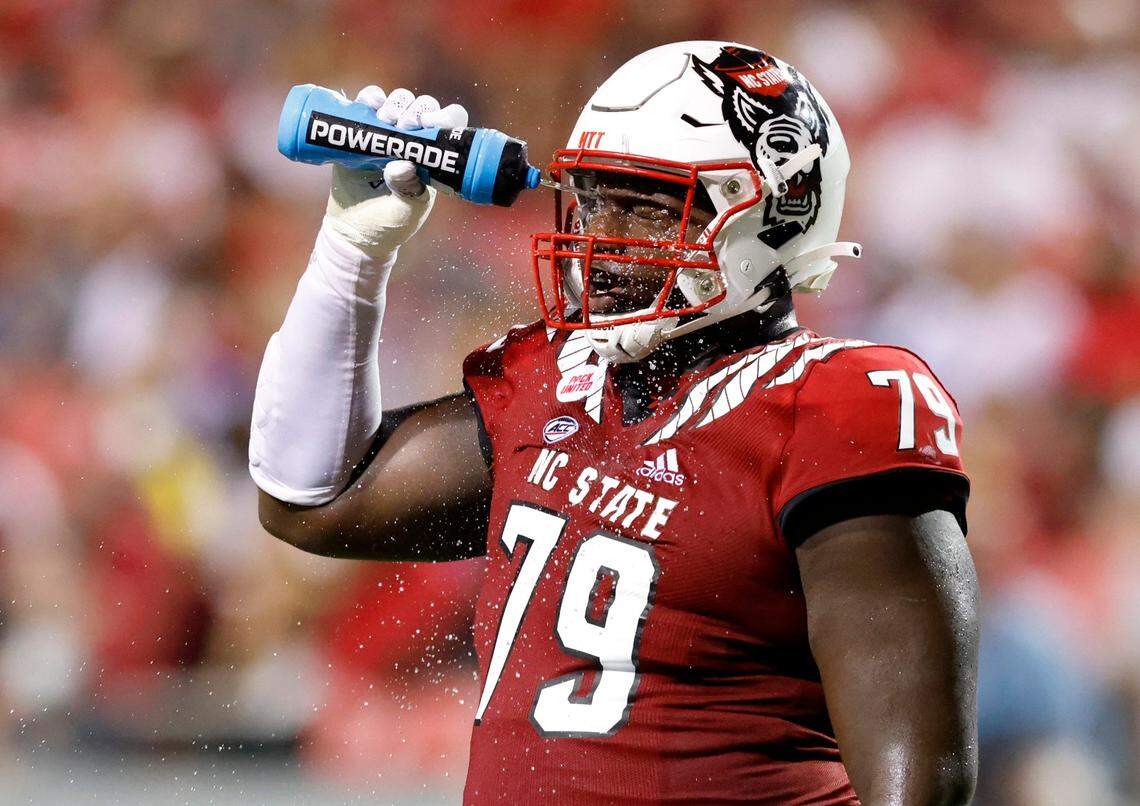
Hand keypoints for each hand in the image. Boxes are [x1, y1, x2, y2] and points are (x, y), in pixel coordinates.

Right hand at [324, 86, 468, 256]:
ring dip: (394, 103)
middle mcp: (412, 141)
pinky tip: (369, 104)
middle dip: (416, 110)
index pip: (448, 125)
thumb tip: (404, 164)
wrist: (354, 232)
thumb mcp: (406, 211)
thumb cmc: (389, 224)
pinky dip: (369, 98)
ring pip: (397, 101)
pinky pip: (366, 105)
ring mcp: (385, 134)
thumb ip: (408, 189)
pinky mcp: (359, 132)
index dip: (445, 116)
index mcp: (432, 158)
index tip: (432, 123)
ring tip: (384, 119)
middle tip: (403, 126)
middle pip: (422, 108)